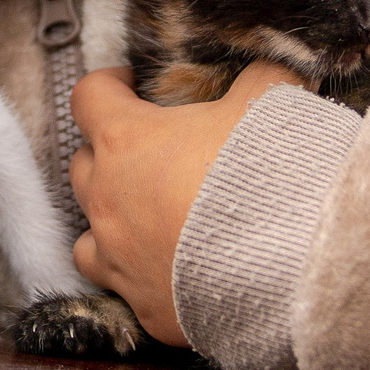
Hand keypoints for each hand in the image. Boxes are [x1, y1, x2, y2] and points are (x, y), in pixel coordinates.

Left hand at [68, 60, 306, 344]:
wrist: (287, 266)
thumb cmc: (264, 174)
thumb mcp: (269, 103)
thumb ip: (260, 77)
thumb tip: (273, 63)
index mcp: (126, 141)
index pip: (88, 97)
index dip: (108, 86)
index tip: (130, 85)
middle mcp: (107, 199)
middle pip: (82, 164)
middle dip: (109, 153)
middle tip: (149, 153)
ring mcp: (119, 257)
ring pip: (86, 233)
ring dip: (109, 219)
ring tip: (144, 217)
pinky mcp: (143, 305)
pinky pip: (123, 287)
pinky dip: (137, 275)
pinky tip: (168, 271)